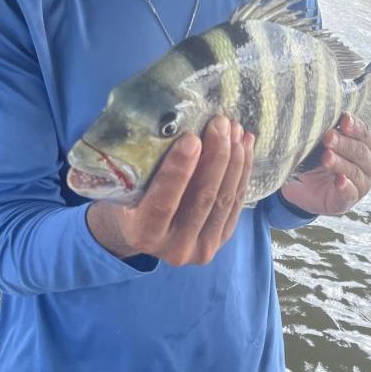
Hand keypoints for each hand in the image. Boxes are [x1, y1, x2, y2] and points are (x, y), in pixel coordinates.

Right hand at [87, 115, 254, 265]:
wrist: (140, 231)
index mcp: (143, 234)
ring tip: (236, 129)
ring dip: (234, 160)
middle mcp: (174, 248)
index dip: (179, 171)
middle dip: (216, 156)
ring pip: (224, 200)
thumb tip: (168, 123)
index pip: (163, 202)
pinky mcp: (221, 240)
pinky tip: (245, 146)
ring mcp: (202, 248)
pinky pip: (236, 203)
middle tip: (221, 123)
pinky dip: (243, 172)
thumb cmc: (128, 198)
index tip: (191, 138)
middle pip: (203, 199)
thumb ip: (142, 168)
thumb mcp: (125, 186)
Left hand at [280, 113, 370, 215]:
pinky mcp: (347, 202)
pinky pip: (351, 194)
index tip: (344, 118)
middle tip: (328, 136)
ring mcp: (360, 185)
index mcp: (363, 147)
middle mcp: (367, 165)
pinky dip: (346, 187)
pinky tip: (339, 181)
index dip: (356, 127)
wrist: (302, 188)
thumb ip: (323, 132)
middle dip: (345, 143)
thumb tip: (316, 114)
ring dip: (341, 163)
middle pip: (361, 152)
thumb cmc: (314, 160)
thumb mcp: (317, 144)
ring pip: (356, 172)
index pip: (365, 135)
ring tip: (326, 157)